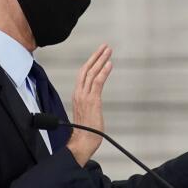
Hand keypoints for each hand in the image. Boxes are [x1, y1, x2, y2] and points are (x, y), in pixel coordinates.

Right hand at [67, 44, 112, 165]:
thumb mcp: (87, 112)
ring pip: (91, 73)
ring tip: (108, 51)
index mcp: (78, 95)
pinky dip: (103, 72)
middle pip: (86, 70)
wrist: (82, 141)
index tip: (99, 54)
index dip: (91, 62)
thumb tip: (95, 101)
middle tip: (105, 46)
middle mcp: (79, 93)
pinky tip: (109, 64)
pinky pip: (97, 82)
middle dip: (96, 56)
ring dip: (101, 60)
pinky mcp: (92, 100)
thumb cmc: (86, 131)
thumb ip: (90, 103)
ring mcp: (85, 96)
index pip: (83, 74)